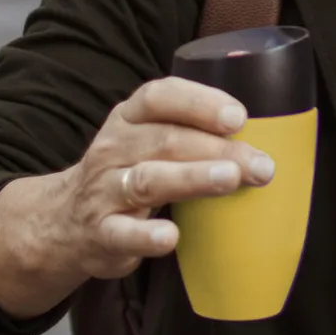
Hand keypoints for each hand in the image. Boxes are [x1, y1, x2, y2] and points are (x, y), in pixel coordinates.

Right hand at [0, 78, 276, 317]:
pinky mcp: (100, 233)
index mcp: (129, 118)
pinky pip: (121, 233)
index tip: (238, 117)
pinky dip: (146, 236)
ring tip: (229, 181)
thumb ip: (196, 135)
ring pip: (147, 181)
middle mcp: (114, 148)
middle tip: (261, 165)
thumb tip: (272, 140)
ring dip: (192, 179)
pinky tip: (171, 238)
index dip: (199, 102)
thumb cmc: (130, 173)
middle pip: (166, 140)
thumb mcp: (151, 142)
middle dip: (218, 150)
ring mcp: (103, 191)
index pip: (159, 97)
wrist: (63, 222)